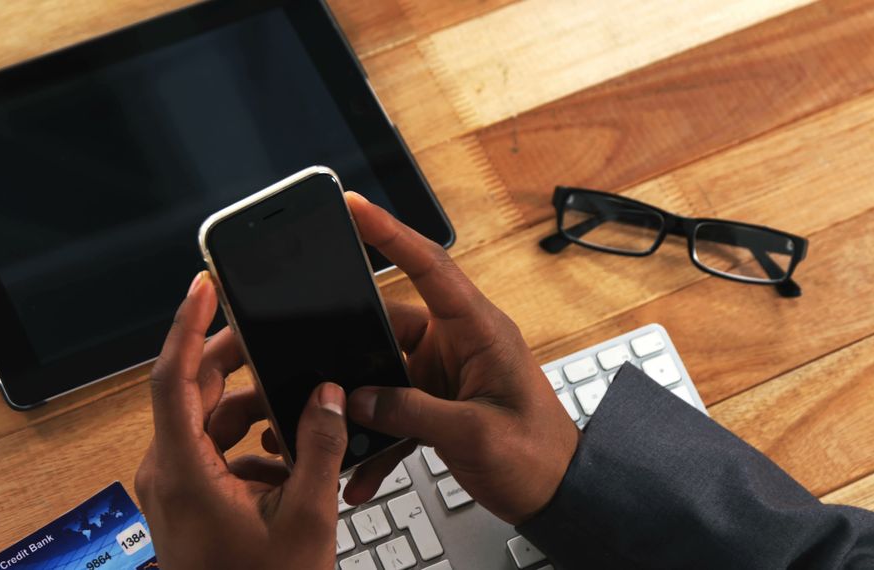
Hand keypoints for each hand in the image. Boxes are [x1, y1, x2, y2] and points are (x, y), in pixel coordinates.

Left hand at [135, 272, 346, 568]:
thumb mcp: (307, 518)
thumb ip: (319, 447)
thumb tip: (328, 394)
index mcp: (185, 470)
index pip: (173, 377)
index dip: (189, 325)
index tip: (205, 286)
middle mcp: (168, 472)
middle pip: (193, 391)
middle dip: (234, 360)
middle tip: (272, 334)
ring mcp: (175, 487)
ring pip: (208, 421)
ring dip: (250, 408)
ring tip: (298, 409)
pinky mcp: (189, 499)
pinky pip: (215, 450)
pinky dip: (249, 442)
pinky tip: (290, 459)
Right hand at [339, 192, 580, 524]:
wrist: (559, 494)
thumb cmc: (539, 456)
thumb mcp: (475, 434)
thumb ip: (413, 413)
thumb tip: (360, 400)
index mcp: (480, 330)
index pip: (430, 267)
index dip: (391, 233)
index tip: (355, 206)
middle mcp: (460, 343)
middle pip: (389, 324)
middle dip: (351, 345)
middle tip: (314, 359)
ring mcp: (445, 374)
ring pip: (384, 373)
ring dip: (362, 407)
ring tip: (337, 430)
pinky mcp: (437, 403)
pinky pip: (394, 411)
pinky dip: (377, 441)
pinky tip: (361, 470)